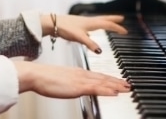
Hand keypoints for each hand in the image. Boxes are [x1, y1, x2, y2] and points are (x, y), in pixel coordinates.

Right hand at [14, 60, 130, 97]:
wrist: (36, 74)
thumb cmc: (44, 78)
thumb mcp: (61, 80)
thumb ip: (69, 83)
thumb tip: (74, 86)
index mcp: (77, 73)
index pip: (97, 76)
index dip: (109, 78)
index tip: (118, 81)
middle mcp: (81, 74)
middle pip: (103, 78)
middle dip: (117, 81)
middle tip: (128, 84)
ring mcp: (80, 80)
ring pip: (102, 82)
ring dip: (116, 85)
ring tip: (127, 88)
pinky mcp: (77, 86)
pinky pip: (95, 88)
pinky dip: (106, 89)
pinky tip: (115, 92)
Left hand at [41, 14, 126, 53]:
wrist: (52, 23)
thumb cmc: (65, 28)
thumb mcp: (79, 37)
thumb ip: (90, 44)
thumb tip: (100, 51)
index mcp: (90, 23)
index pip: (107, 24)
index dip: (117, 28)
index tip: (125, 31)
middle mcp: (88, 21)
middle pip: (104, 19)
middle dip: (113, 19)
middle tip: (122, 18)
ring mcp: (83, 23)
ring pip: (97, 22)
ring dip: (105, 22)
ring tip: (110, 24)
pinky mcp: (77, 26)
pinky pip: (90, 26)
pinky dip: (95, 28)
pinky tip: (91, 33)